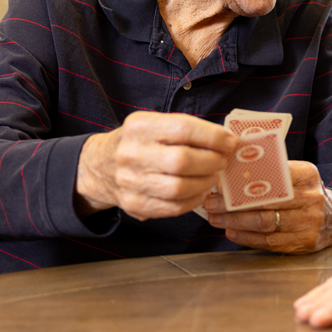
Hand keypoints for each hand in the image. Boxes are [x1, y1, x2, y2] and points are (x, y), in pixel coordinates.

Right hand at [76, 111, 237, 219]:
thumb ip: (187, 130)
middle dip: (212, 161)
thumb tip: (227, 141)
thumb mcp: (154, 124)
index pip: (183, 129)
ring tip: (213, 175)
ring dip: (206, 182)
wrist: (100, 165)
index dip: (213, 137)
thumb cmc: (139, 142)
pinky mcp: (134, 204)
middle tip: (223, 160)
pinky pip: (174, 207)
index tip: (230, 142)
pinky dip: (194, 199)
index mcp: (139, 126)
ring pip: (180, 187)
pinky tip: (200, 190)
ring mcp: (130, 181)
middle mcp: (131, 153)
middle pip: (183, 161)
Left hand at [206, 161, 331, 253]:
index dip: (244, 180)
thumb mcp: (298, 175)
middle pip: (265, 202)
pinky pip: (268, 242)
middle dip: (232, 204)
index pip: (274, 174)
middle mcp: (310, 199)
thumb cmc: (305, 193)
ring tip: (215, 218)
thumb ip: (273, 172)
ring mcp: (308, 223)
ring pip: (264, 223)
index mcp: (307, 175)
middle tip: (211, 203)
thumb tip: (232, 174)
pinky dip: (246, 237)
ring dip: (234, 222)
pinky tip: (231, 232)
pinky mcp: (302, 243)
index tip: (222, 182)